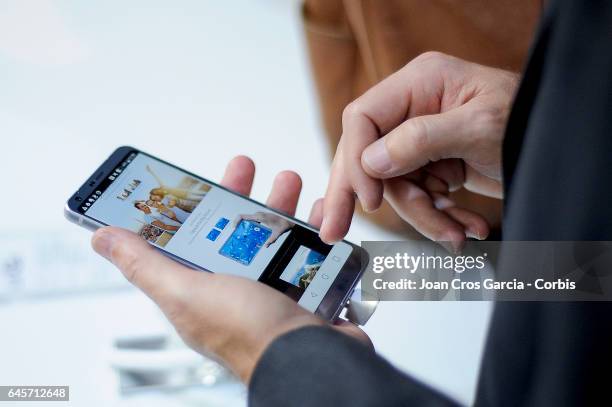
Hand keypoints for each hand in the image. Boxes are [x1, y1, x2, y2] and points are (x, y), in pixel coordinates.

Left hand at [92, 156, 369, 382]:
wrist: (313, 357)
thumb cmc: (249, 335)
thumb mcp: (185, 292)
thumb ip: (145, 265)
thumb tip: (103, 239)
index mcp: (200, 289)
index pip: (186, 239)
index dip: (187, 207)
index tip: (192, 180)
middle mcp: (234, 288)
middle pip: (232, 231)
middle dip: (239, 195)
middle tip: (244, 168)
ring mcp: (271, 288)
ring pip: (272, 236)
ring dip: (280, 206)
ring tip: (289, 181)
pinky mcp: (304, 288)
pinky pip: (308, 251)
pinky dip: (314, 230)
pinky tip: (319, 216)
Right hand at [233, 211, 292, 246]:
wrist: (287, 221)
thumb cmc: (282, 225)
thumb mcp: (277, 234)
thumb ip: (271, 240)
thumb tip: (266, 246)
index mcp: (259, 217)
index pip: (243, 216)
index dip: (236, 221)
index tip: (234, 228)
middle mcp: (258, 215)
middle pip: (243, 218)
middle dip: (238, 225)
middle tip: (236, 233)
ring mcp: (259, 215)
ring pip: (247, 219)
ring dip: (242, 224)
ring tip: (240, 233)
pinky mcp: (260, 217)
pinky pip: (251, 219)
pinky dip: (247, 224)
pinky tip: (248, 232)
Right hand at [321, 52, 517, 247]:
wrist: (563, 147)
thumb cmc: (532, 120)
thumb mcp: (479, 127)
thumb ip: (420, 140)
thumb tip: (371, 161)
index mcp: (420, 84)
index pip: (363, 118)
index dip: (356, 158)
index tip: (369, 197)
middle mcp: (413, 109)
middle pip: (367, 154)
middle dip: (360, 197)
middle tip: (333, 231)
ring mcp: (422, 139)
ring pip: (396, 187)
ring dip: (424, 217)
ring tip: (456, 235)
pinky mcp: (433, 164)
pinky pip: (420, 198)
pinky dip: (440, 218)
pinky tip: (465, 228)